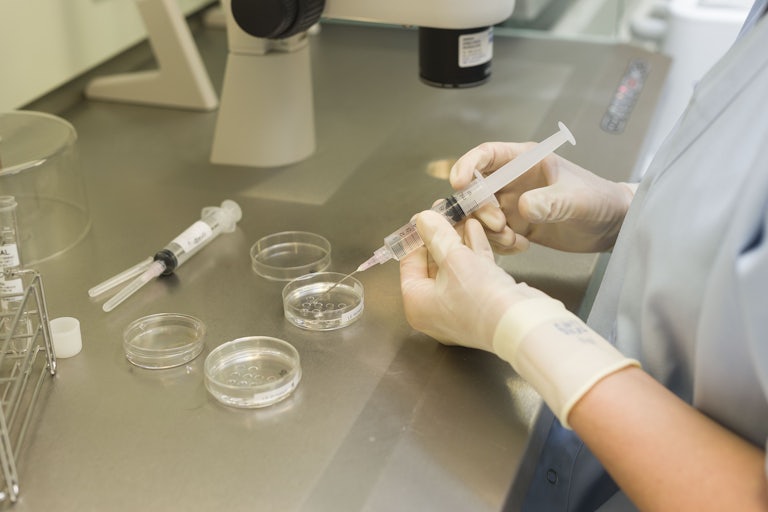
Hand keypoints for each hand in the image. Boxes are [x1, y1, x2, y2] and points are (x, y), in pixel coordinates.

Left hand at [399, 210, 549, 349]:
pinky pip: (472, 274)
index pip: (409, 263)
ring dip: (460, 241)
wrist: (520, 323)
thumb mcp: (453, 258)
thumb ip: (437, 236)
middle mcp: (434, 310)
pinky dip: (474, 253)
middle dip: (442, 236)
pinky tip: (477, 230)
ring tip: (463, 217)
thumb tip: (424, 220)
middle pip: (433, 263)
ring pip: (455, 267)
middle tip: (445, 213)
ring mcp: (459, 308)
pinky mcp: (481, 304)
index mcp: (417, 304)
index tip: (424, 218)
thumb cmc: (480, 298)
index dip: (416, 237)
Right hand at [450, 141, 635, 252]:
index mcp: (524, 161)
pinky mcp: (516, 226)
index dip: (468, 165)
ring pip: (480, 215)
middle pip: (476, 189)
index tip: (459, 183)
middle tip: (499, 225)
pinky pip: (492, 235)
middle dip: (479, 209)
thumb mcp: (577, 199)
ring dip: (488, 231)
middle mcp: (513, 181)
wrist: (613, 226)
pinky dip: (500, 244)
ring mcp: (512, 205)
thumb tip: (523, 207)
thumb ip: (551, 202)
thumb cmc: (600, 200)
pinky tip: (522, 247)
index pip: (487, 155)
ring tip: (513, 240)